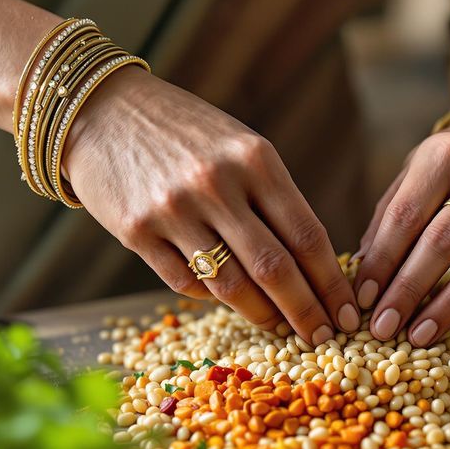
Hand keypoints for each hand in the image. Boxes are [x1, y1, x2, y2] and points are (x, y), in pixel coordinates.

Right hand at [62, 68, 358, 342]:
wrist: (101, 110)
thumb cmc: (184, 132)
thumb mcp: (239, 146)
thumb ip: (272, 198)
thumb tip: (311, 266)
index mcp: (255, 159)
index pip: (307, 235)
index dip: (332, 283)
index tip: (348, 312)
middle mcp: (217, 185)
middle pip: (275, 269)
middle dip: (306, 311)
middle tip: (324, 338)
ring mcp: (174, 210)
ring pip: (232, 286)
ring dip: (263, 315)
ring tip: (282, 328)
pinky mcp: (137, 232)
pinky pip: (186, 284)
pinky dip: (213, 298)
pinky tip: (229, 299)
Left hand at [353, 118, 449, 346]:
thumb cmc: (447, 179)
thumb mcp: (412, 182)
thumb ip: (387, 224)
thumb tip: (360, 276)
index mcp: (447, 154)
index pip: (407, 215)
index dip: (382, 262)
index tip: (363, 301)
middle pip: (445, 240)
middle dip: (410, 290)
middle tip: (385, 327)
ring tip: (421, 334)